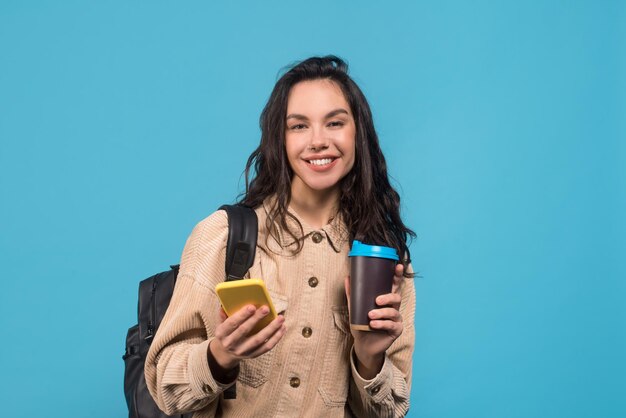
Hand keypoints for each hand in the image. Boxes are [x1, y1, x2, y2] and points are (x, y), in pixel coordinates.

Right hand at [209, 304, 285, 370]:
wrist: (226, 353)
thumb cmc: (226, 332)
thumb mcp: (221, 323)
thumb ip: (224, 314)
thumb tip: (226, 303)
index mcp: (222, 333)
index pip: (232, 323)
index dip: (242, 315)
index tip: (252, 306)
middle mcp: (231, 344)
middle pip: (245, 330)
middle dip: (256, 319)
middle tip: (266, 308)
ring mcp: (242, 351)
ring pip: (258, 339)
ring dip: (271, 328)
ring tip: (280, 318)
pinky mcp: (253, 355)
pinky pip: (266, 347)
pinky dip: (276, 337)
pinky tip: (282, 328)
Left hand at [345, 264, 404, 378]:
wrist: (363, 345)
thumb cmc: (361, 325)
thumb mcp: (354, 309)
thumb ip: (352, 295)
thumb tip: (347, 277)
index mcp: (385, 300)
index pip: (393, 285)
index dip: (397, 275)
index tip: (398, 266)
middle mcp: (393, 308)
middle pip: (396, 297)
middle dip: (388, 297)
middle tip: (376, 300)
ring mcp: (396, 319)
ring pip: (394, 312)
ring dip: (382, 313)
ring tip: (370, 315)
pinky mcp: (396, 330)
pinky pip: (392, 325)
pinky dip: (382, 323)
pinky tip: (374, 324)